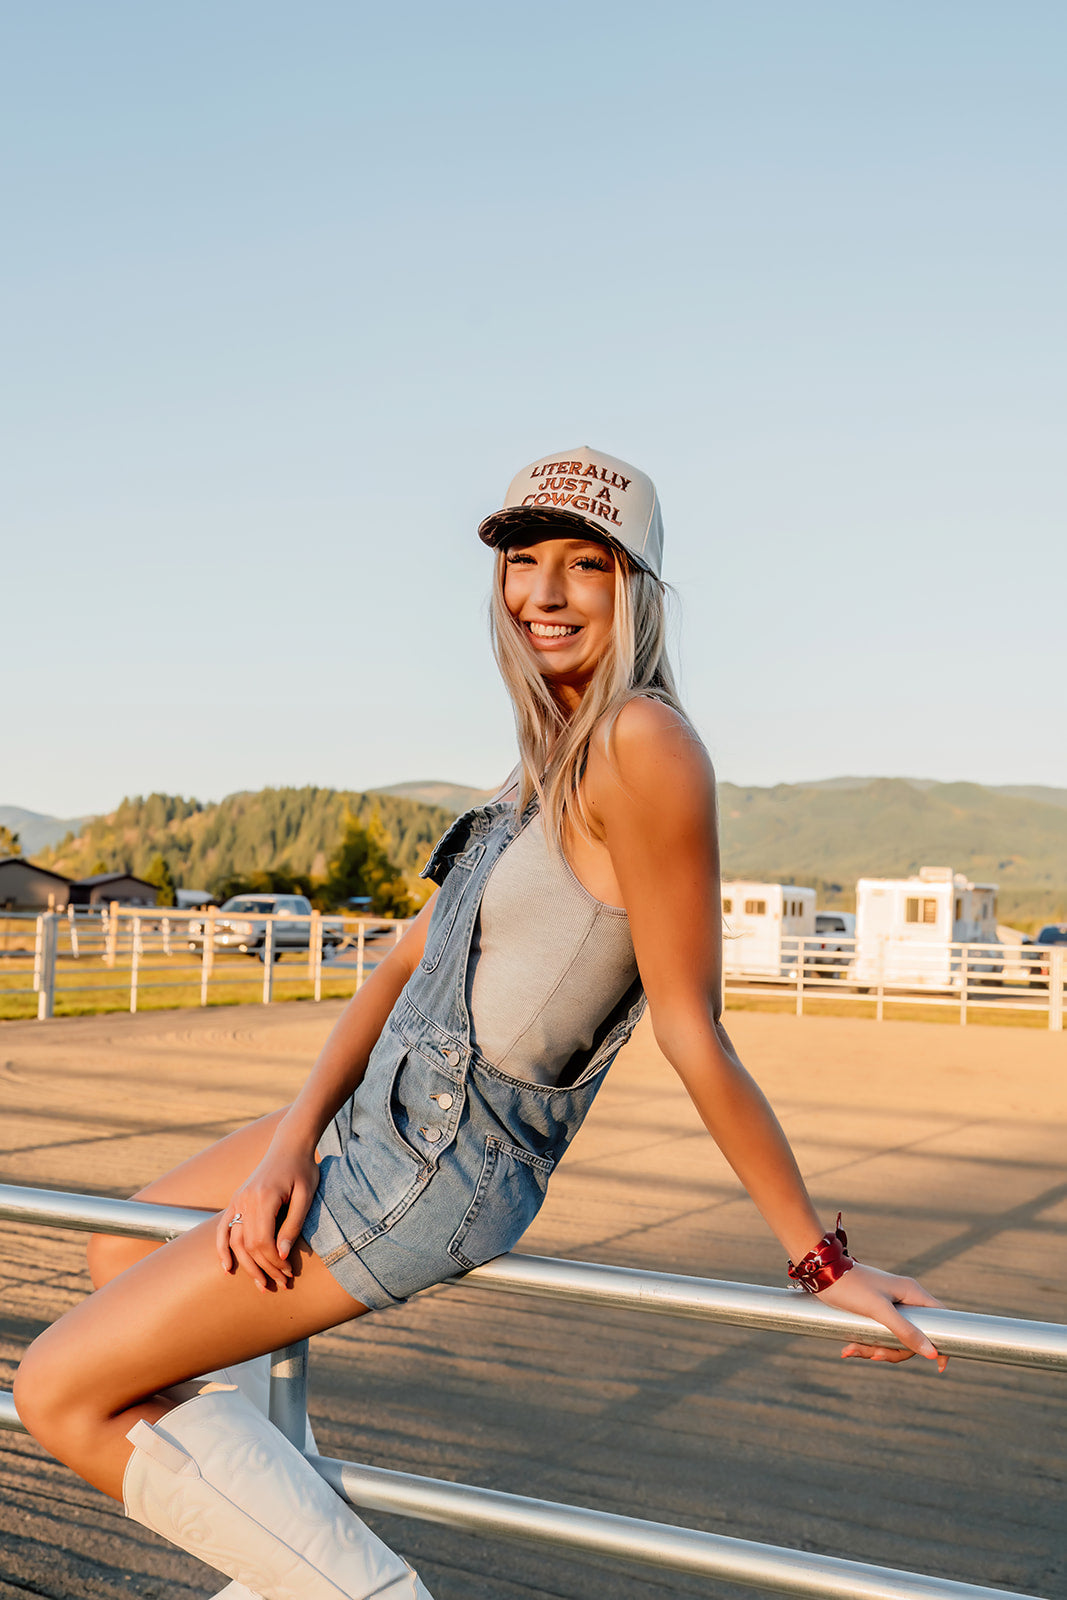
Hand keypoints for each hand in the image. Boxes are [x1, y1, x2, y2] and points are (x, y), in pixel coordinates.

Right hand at [216, 1132, 319, 1291]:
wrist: (289, 1145)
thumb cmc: (303, 1168)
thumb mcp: (306, 1195)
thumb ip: (293, 1225)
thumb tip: (282, 1256)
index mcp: (264, 1197)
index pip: (263, 1240)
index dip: (274, 1261)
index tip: (289, 1272)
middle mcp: (245, 1199)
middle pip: (249, 1245)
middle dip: (264, 1268)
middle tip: (281, 1284)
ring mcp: (237, 1199)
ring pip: (235, 1241)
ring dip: (247, 1266)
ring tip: (262, 1284)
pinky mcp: (236, 1200)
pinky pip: (223, 1228)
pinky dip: (222, 1248)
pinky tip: (227, 1267)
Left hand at [818, 1262, 948, 1372]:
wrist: (822, 1273)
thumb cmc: (851, 1286)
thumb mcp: (879, 1310)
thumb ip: (905, 1330)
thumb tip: (932, 1353)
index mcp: (912, 1293)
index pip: (940, 1319)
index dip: (942, 1343)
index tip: (939, 1367)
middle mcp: (905, 1300)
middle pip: (913, 1336)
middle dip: (892, 1351)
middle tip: (873, 1356)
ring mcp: (890, 1306)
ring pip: (893, 1338)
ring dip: (874, 1349)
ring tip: (851, 1350)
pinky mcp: (874, 1312)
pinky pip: (879, 1335)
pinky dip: (866, 1343)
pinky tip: (848, 1348)